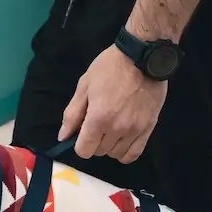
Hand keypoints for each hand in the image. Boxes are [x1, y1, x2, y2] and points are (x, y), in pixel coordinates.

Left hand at [58, 44, 167, 164]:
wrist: (142, 57)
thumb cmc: (109, 68)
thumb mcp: (85, 85)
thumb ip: (72, 114)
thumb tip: (63, 136)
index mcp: (98, 118)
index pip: (84, 150)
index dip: (79, 144)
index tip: (81, 132)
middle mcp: (117, 128)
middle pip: (99, 152)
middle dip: (93, 142)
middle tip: (96, 125)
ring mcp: (134, 130)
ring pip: (116, 154)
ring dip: (109, 146)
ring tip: (109, 130)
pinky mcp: (149, 128)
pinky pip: (134, 153)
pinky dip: (125, 152)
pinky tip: (121, 141)